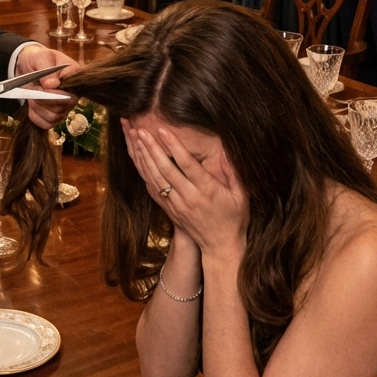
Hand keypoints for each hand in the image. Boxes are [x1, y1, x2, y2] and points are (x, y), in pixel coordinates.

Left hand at [14, 43, 78, 128]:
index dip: (53, 95)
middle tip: (32, 88)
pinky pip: (46, 124)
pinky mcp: (54, 115)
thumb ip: (47, 69)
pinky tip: (32, 104)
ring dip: (37, 107)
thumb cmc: (37, 59)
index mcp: (75, 77)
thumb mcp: (41, 57)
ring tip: (32, 93)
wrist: (28, 66)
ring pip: (53, 118)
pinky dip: (35, 116)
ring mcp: (65, 107)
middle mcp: (73, 94)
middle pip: (61, 109)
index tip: (41, 86)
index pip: (70, 95)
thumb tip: (52, 85)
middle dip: (42, 100)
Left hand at [122, 119, 247, 258]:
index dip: (174, 146)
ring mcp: (176, 204)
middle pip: (166, 169)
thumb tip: (228, 150)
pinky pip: (152, 188)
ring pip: (155, 178)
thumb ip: (234, 172)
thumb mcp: (241, 195)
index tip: (162, 130)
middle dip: (152, 148)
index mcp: (207, 190)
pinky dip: (143, 172)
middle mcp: (188, 197)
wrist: (220, 247)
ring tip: (135, 137)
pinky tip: (137, 157)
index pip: (187, 164)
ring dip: (144, 157)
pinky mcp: (169, 209)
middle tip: (141, 129)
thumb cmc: (234, 218)